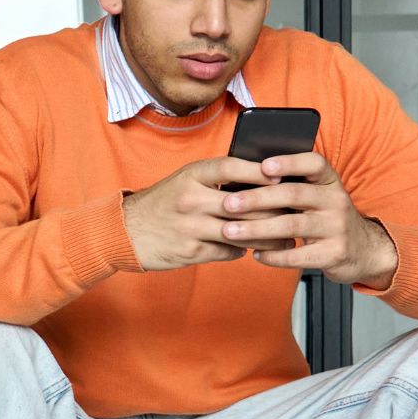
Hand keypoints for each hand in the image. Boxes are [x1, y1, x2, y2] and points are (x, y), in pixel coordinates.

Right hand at [122, 157, 296, 270]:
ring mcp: (190, 227)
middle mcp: (191, 199)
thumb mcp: (182, 181)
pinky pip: (228, 251)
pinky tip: (248, 248)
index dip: (260, 172)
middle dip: (274, 211)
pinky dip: (241, 250)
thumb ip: (214, 179)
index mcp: (190, 176)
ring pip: (241, 232)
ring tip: (285, 238)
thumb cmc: (160, 204)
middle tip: (295, 214)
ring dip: (267, 236)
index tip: (281, 178)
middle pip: (244, 204)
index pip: (231, 167)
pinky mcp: (190, 251)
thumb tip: (259, 181)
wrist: (122, 232)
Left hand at [216, 153, 398, 289]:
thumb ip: (289, 186)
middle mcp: (336, 200)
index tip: (263, 166)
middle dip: (257, 198)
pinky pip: (299, 255)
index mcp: (329, 181)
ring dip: (257, 229)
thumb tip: (240, 179)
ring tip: (230, 231)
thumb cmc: (324, 217)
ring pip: (292, 225)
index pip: (314, 163)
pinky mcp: (335, 253)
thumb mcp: (316, 196)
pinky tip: (255, 254)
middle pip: (294, 194)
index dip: (289, 163)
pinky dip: (274, 256)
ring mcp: (337, 227)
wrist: (362, 249)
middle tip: (228, 204)